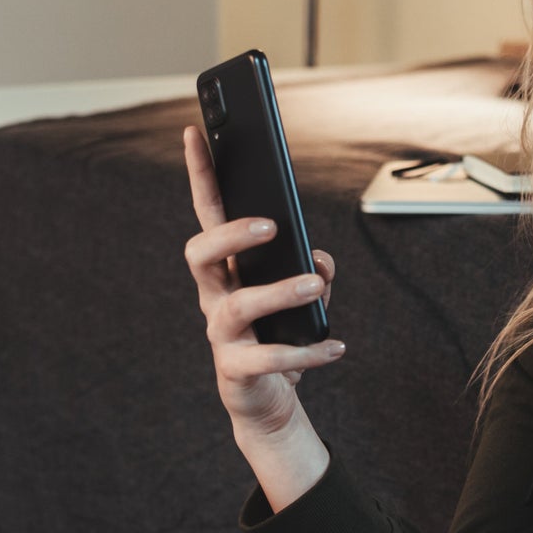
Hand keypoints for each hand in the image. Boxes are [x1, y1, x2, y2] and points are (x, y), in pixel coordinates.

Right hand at [181, 125, 340, 436]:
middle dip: (230, 234)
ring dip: (277, 291)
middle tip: (270, 226)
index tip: (195, 132)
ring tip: (313, 285)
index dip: (199, 174)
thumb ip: (312, 269)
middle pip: (199, 254)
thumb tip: (318, 261)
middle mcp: (215, 296)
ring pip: (235, 305)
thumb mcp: (303, 296)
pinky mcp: (236, 371)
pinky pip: (267, 358)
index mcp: (227, 269)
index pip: (207, 214)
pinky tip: (337, 345)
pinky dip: (307, 350)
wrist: (269, 400)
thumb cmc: (281, 333)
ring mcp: (221, 335)